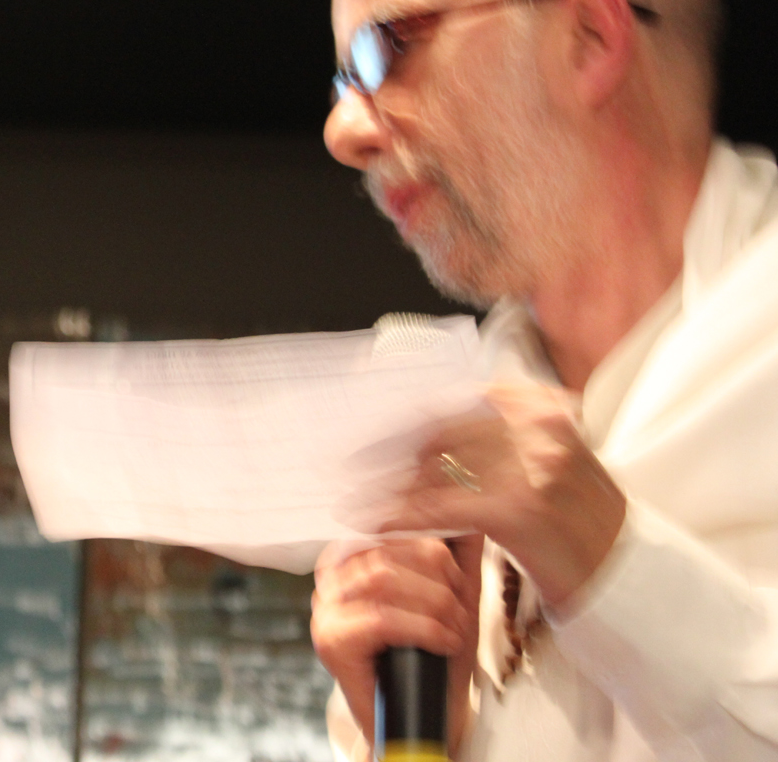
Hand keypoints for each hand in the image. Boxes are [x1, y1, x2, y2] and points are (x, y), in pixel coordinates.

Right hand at [311, 535, 482, 757]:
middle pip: (386, 549)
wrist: (418, 713)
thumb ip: (455, 552)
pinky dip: (423, 628)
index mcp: (352, 555)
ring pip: (383, 579)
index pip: (388, 525)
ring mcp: (325, 608)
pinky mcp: (331, 640)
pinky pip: (381, 618)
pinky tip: (443, 641)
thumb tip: (465, 508)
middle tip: (461, 609)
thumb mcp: (450, 593)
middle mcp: (330, 577)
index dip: (431, 546)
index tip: (457, 576)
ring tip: (455, 629)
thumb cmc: (431, 653)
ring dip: (435, 604)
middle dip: (437, 577)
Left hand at [367, 382, 626, 609]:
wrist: (628, 577)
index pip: (453, 398)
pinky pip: (443, 508)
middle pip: (437, 430)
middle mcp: (536, 427)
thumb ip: (494, 437)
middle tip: (349, 462)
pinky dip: (403, 516)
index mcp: (539, 406)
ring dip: (387, 486)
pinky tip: (376, 524)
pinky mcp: (519, 510)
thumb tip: (422, 432)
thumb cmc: (579, 522)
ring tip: (355, 497)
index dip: (405, 413)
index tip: (369, 424)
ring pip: (435, 469)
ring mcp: (530, 467)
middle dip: (388, 450)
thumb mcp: (546, 459)